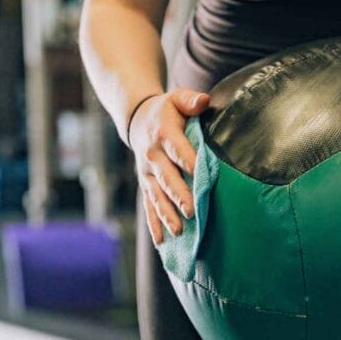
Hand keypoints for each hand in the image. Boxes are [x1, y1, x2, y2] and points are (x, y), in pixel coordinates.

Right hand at [128, 88, 209, 244]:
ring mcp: (147, 173)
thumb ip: (190, 100)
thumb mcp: (176, 98)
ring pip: (156, 196)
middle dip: (179, 195)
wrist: (137, 119)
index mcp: (164, 134)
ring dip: (166, 214)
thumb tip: (204, 101)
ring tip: (178, 232)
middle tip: (192, 211)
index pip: (178, 150)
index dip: (189, 162)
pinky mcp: (145, 184)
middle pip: (167, 178)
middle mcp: (153, 156)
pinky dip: (154, 223)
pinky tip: (161, 241)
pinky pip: (148, 205)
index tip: (201, 174)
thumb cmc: (166, 109)